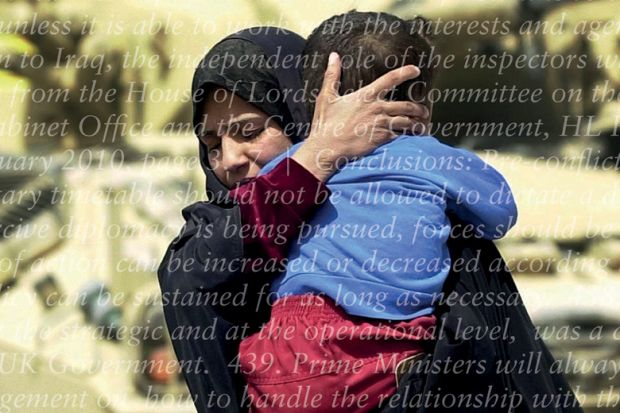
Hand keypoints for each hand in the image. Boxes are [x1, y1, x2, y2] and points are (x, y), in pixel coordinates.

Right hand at [292, 52, 429, 181]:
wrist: (328, 148)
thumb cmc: (326, 123)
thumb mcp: (326, 97)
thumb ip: (332, 75)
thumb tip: (333, 55)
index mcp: (366, 95)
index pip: (391, 79)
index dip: (406, 72)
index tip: (416, 70)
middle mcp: (377, 108)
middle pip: (406, 105)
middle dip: (418, 108)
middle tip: (424, 111)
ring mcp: (381, 123)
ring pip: (407, 122)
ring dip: (417, 124)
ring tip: (421, 126)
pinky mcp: (382, 138)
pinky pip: (401, 136)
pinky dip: (408, 137)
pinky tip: (412, 139)